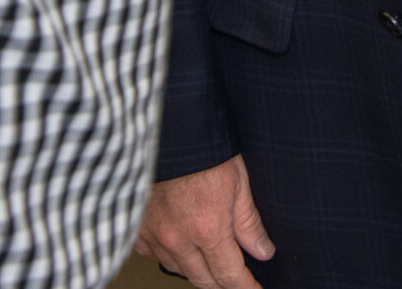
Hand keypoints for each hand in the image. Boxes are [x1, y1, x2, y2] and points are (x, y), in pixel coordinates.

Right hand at [132, 155, 274, 286]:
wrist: (166, 128)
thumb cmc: (202, 147)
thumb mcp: (238, 181)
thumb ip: (249, 222)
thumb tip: (263, 251)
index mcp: (207, 229)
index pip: (229, 276)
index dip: (245, 288)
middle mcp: (177, 239)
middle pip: (204, 280)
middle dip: (223, 283)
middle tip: (236, 277)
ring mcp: (154, 236)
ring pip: (179, 270)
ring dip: (197, 268)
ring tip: (211, 256)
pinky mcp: (137, 229)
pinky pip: (156, 255)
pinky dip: (171, 254)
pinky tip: (182, 242)